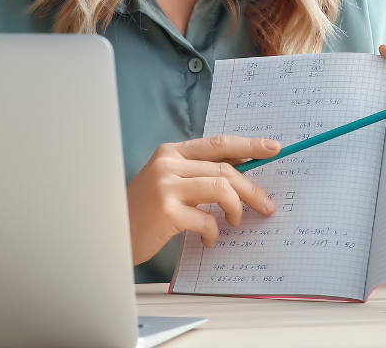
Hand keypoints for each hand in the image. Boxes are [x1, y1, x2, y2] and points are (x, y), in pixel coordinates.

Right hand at [126, 135, 279, 264]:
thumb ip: (198, 174)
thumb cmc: (144, 210)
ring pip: (221, 189)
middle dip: (252, 189)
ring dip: (236, 209)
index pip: (218, 144)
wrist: (112, 233)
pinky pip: (207, 219)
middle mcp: (168, 164)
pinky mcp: (166, 211)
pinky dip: (214, 233)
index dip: (249, 145)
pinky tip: (207, 240)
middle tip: (267, 206)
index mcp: (171, 152)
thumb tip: (241, 175)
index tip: (273, 148)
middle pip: (225, 169)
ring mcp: (166, 186)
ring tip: (234, 222)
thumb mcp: (168, 182)